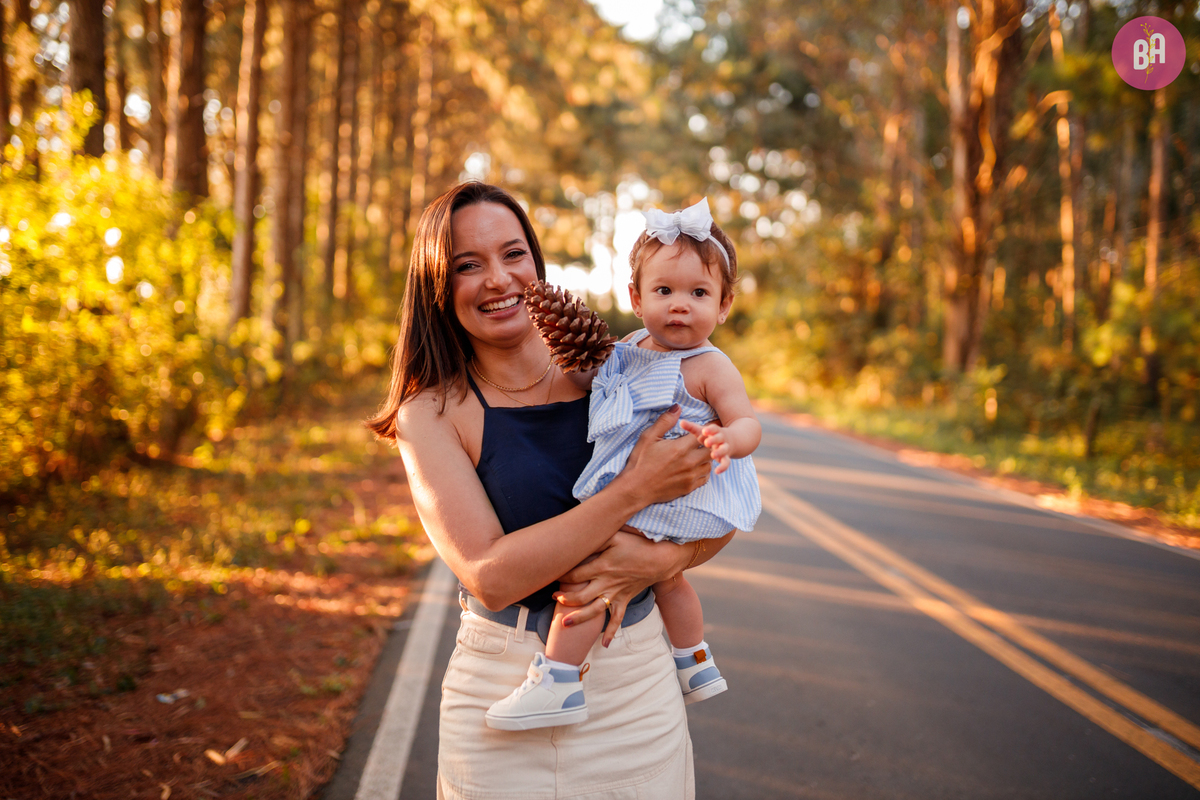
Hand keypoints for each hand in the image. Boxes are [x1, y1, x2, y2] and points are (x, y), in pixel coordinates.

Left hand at [553, 531, 684, 646]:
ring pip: (594, 610)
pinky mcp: (625, 600)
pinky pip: (617, 619)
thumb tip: (580, 537)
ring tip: (564, 623)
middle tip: (553, 597)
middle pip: (581, 596)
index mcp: (603, 566)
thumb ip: (597, 538)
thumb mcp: (616, 536)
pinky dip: (611, 632)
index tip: (553, 573)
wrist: (661, 558)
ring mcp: (616, 594)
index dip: (562, 575)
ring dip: (579, 618)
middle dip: (564, 599)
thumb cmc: (637, 544)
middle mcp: (607, 583)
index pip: (576, 574)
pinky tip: (605, 644)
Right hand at [619, 405, 710, 504]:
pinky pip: (705, 477)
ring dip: (707, 457)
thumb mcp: (648, 437)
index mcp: (680, 448)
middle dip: (709, 444)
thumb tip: (677, 407)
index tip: (703, 429)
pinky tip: (696, 466)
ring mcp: (690, 476)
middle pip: (711, 450)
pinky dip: (704, 471)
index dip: (705, 430)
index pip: (703, 434)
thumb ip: (665, 421)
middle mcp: (689, 462)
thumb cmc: (640, 461)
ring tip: (699, 453)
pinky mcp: (689, 487)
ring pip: (709, 464)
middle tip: (705, 440)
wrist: (636, 488)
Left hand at [680, 420, 730, 473]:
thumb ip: (691, 427)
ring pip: (724, 450)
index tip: (704, 431)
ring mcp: (724, 449)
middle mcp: (721, 439)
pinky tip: (717, 472)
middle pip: (720, 438)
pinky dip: (723, 467)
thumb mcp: (700, 431)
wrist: (730, 440)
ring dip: (719, 452)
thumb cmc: (709, 435)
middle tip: (707, 443)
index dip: (710, 430)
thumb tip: (681, 422)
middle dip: (714, 440)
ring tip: (713, 455)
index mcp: (715, 431)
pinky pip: (726, 463)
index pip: (714, 428)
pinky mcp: (725, 458)